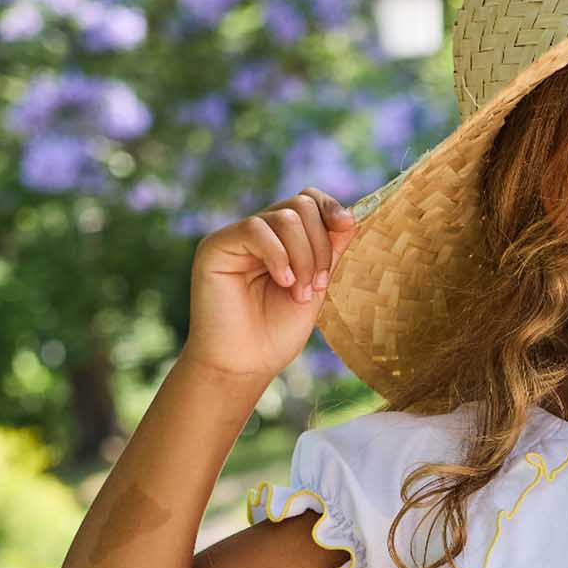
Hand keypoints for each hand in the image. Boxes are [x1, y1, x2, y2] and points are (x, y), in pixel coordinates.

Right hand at [182, 187, 359, 382]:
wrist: (243, 366)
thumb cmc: (276, 334)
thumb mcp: (314, 288)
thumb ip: (329, 253)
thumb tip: (351, 217)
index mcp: (282, 241)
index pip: (307, 202)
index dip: (330, 208)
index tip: (347, 225)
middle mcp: (259, 233)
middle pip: (301, 204)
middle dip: (320, 245)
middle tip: (316, 286)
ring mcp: (236, 238)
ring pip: (284, 217)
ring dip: (304, 257)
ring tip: (299, 294)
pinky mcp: (216, 246)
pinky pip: (256, 229)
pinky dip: (278, 255)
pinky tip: (283, 281)